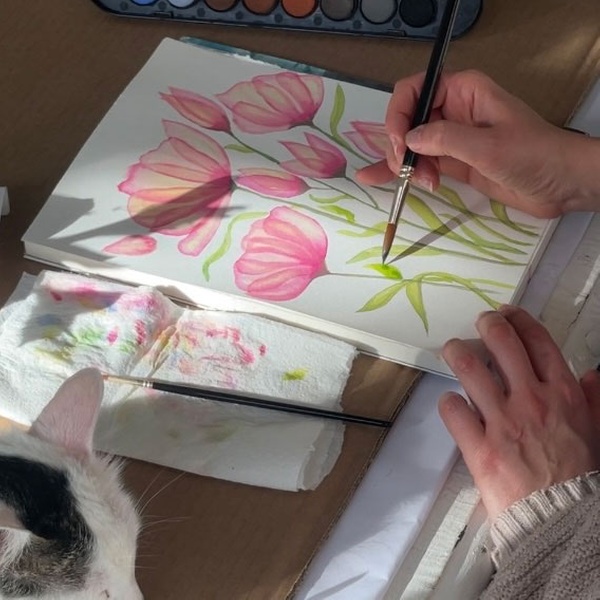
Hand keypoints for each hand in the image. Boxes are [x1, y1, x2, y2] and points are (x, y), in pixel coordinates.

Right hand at [356, 70, 599, 217]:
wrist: (561, 184)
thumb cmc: (533, 155)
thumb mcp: (488, 146)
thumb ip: (446, 139)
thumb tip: (408, 139)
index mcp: (464, 91)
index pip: (415, 90)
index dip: (399, 114)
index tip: (398, 144)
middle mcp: (453, 110)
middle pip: (407, 120)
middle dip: (400, 146)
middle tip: (408, 171)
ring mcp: (451, 137)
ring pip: (410, 145)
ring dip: (404, 165)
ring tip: (418, 184)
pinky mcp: (453, 162)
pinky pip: (420, 163)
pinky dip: (402, 172)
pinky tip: (374, 178)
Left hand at [439, 305, 599, 518]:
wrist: (560, 520)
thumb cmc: (579, 476)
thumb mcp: (597, 432)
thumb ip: (593, 402)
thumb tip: (592, 376)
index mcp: (562, 394)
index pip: (538, 343)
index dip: (520, 320)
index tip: (507, 312)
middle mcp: (530, 400)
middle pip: (502, 346)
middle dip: (488, 325)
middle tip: (480, 321)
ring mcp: (502, 421)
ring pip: (471, 370)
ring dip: (457, 353)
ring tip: (452, 349)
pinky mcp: (478, 446)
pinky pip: (453, 412)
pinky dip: (448, 403)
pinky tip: (450, 402)